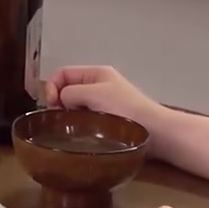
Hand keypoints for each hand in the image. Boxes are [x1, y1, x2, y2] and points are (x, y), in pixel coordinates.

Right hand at [45, 65, 168, 133]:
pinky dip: (80, 124)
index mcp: (96, 73)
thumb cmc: (125, 110)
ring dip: (70, 115)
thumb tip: (61, 100)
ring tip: (72, 128)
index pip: (63, 73)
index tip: (52, 105)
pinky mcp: (108, 120)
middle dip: (60, 102)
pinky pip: (86, 118)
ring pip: (76, 105)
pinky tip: (82, 134)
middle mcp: (99, 85)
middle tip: (61, 119)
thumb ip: (72, 92)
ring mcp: (104, 103)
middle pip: (68, 89)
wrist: (156, 132)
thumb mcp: (94, 94)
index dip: (52, 86)